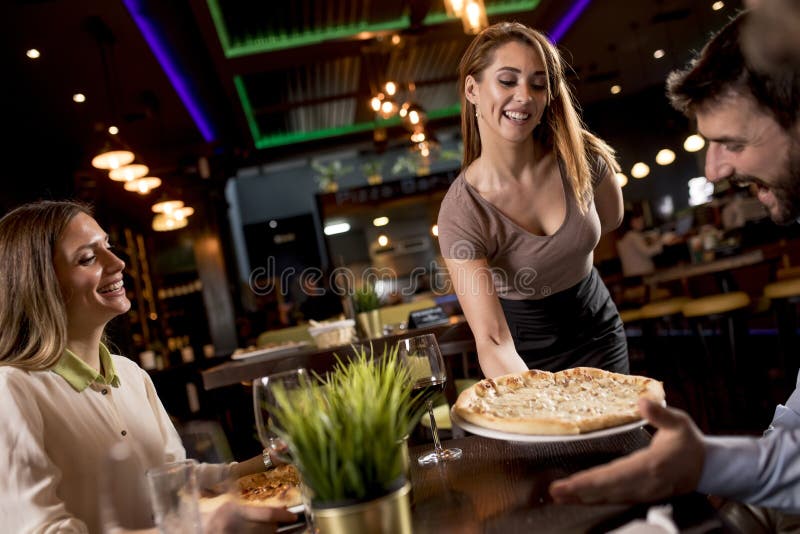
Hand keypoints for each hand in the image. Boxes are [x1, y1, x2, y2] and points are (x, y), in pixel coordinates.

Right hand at [205, 500, 296, 533]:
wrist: (190, 529)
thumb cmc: (209, 516)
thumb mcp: (227, 506)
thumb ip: (249, 508)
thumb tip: (279, 510)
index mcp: (234, 510)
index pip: (266, 514)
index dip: (283, 516)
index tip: (293, 517)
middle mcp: (233, 525)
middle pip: (267, 530)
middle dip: (276, 529)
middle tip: (279, 527)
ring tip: (270, 532)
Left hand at [549, 399, 704, 503]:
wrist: (707, 467)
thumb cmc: (689, 442)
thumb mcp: (679, 423)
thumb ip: (660, 414)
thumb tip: (642, 401)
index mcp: (653, 465)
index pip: (617, 475)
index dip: (593, 481)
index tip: (572, 482)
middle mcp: (646, 483)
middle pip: (608, 490)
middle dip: (580, 492)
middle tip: (555, 491)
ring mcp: (643, 493)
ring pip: (609, 498)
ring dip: (583, 498)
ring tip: (559, 495)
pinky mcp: (641, 496)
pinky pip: (614, 499)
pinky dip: (594, 500)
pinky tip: (577, 498)